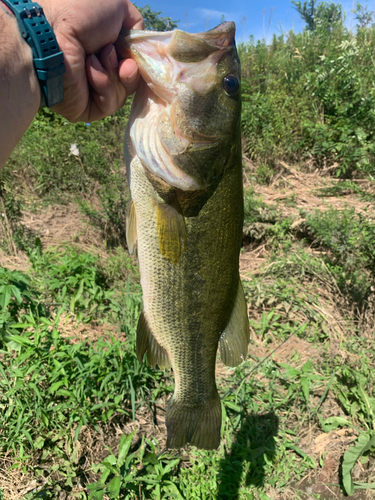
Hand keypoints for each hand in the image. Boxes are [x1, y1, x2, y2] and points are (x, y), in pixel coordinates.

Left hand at [38, 0, 143, 121]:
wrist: (51, 34)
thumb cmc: (80, 13)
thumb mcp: (117, 6)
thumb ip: (136, 25)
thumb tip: (142, 47)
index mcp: (103, 47)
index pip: (132, 62)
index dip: (139, 60)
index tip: (138, 55)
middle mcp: (97, 69)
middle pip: (131, 81)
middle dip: (130, 71)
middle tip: (121, 62)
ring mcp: (91, 90)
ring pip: (122, 94)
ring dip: (114, 75)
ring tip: (95, 58)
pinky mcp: (86, 108)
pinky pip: (109, 104)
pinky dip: (103, 86)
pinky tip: (89, 69)